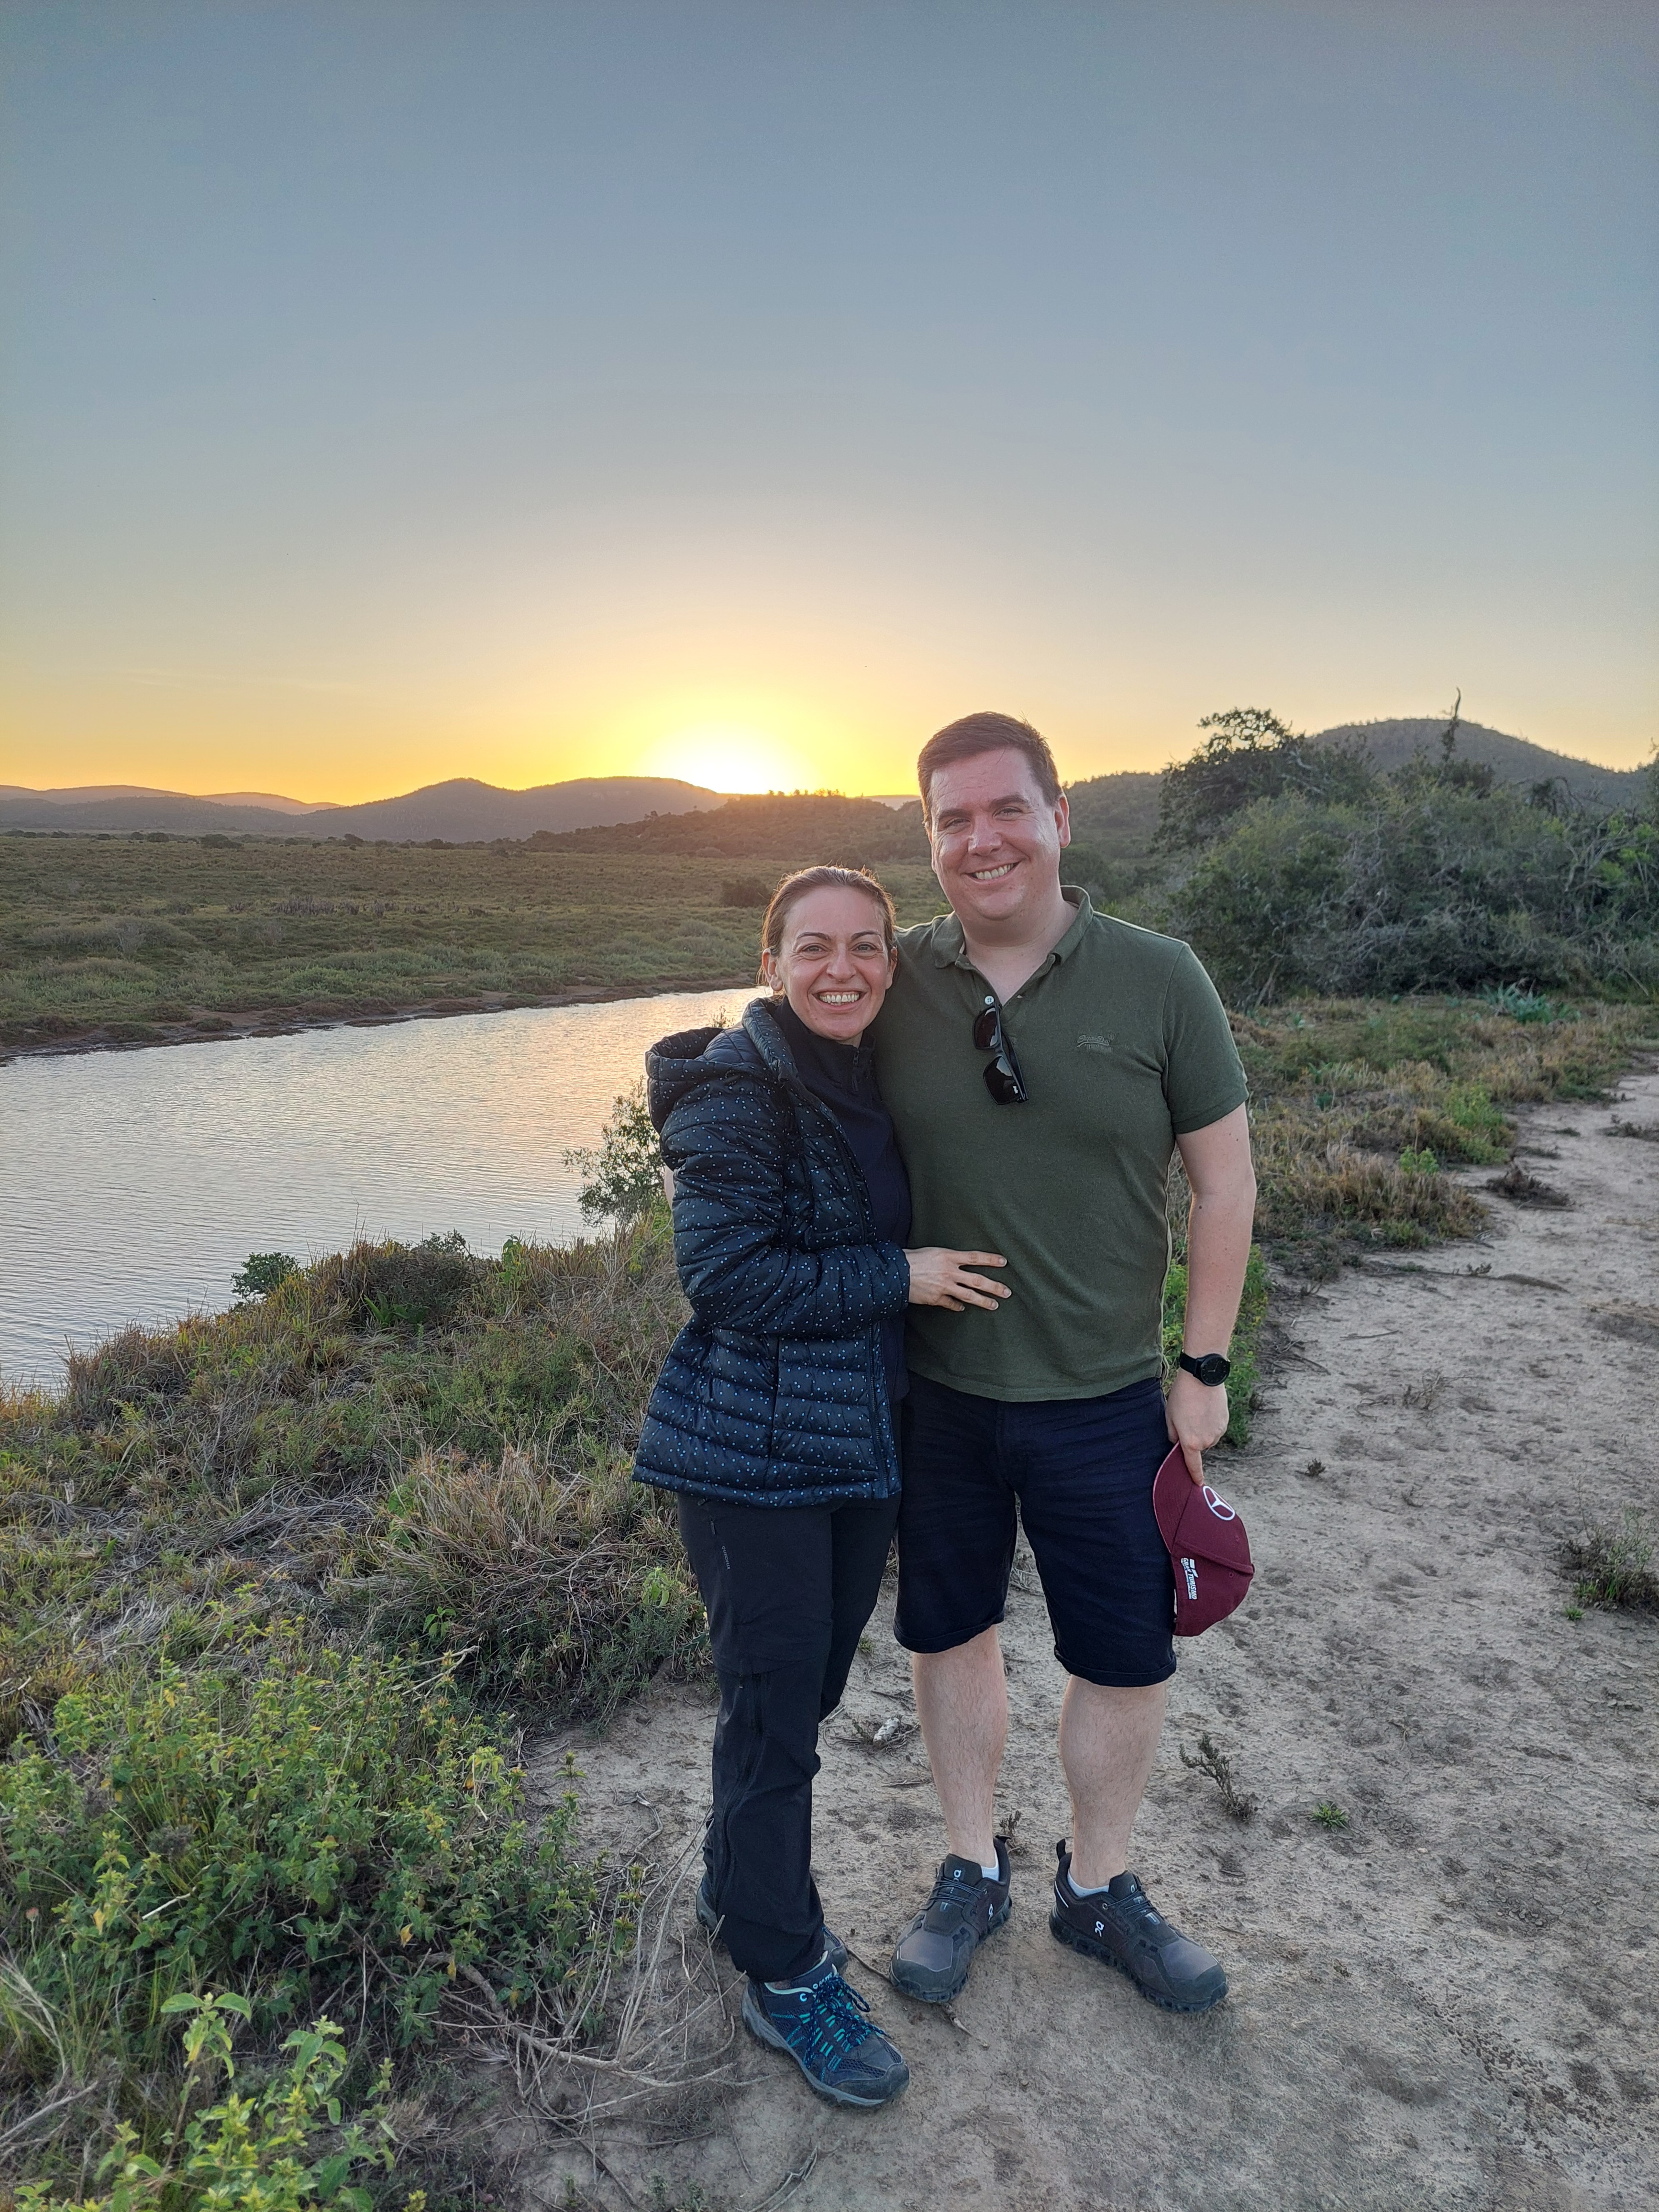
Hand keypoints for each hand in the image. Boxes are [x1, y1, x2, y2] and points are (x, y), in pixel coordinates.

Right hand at [904, 1249, 1008, 1312]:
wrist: (895, 1273)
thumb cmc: (911, 1259)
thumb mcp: (932, 1252)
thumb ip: (947, 1258)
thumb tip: (958, 1263)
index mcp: (948, 1256)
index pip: (975, 1257)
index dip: (990, 1259)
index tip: (1003, 1262)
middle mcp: (949, 1272)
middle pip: (978, 1280)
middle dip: (994, 1287)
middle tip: (1007, 1292)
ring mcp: (944, 1286)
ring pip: (969, 1295)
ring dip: (983, 1301)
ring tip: (994, 1305)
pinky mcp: (936, 1298)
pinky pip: (951, 1304)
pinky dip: (958, 1307)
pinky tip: (962, 1309)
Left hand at [1166, 1367, 1229, 1483]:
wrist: (1202, 1378)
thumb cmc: (1182, 1396)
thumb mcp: (1169, 1416)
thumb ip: (1172, 1435)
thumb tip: (1176, 1443)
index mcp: (1191, 1442)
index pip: (1193, 1465)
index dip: (1195, 1476)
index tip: (1198, 1484)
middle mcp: (1207, 1441)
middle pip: (1199, 1446)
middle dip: (1193, 1437)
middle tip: (1186, 1419)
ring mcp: (1218, 1431)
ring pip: (1208, 1437)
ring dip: (1202, 1429)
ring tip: (1196, 1410)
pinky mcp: (1225, 1422)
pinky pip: (1216, 1428)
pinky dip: (1210, 1422)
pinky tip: (1205, 1407)